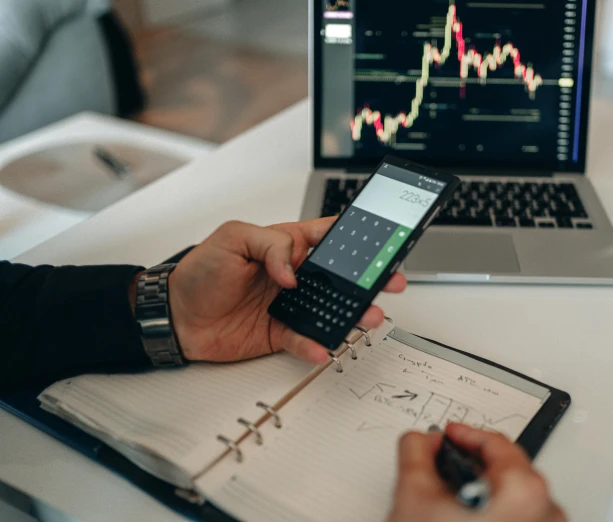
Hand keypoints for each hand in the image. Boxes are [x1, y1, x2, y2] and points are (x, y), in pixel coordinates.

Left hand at [164, 219, 405, 363]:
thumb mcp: (232, 239)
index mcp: (286, 245)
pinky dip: (317, 345)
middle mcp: (295, 275)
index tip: (379, 240)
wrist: (175, 316)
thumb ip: (269, 246)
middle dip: (369, 278)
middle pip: (341, 276)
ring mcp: (290, 305)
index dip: (355, 237)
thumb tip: (293, 272)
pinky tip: (325, 347)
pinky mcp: (282, 333)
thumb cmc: (199, 272)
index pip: (328, 236)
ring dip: (354, 314)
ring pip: (332, 309)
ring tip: (369, 317)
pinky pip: (306, 339)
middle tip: (390, 281)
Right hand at [387, 423, 565, 521]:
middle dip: (475, 466)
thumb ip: (415, 454)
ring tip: (451, 503)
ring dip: (486, 494)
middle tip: (445, 464)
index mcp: (526, 494)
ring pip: (518, 503)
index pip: (497, 445)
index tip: (450, 435)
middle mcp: (548, 517)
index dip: (465, 435)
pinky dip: (497, 518)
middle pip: (511, 473)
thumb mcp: (414, 499)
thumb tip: (421, 442)